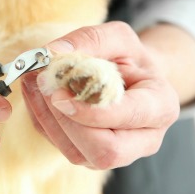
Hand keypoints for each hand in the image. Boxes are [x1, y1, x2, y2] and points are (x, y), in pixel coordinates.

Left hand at [20, 22, 179, 168]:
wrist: (131, 77)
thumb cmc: (128, 57)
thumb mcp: (118, 37)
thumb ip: (90, 39)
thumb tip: (53, 53)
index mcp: (161, 106)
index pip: (129, 118)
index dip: (92, 111)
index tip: (60, 92)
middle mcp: (145, 139)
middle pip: (106, 151)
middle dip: (67, 122)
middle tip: (43, 86)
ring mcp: (118, 154)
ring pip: (78, 154)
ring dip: (48, 119)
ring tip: (33, 82)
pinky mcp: (91, 156)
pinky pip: (61, 148)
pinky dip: (43, 121)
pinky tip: (36, 94)